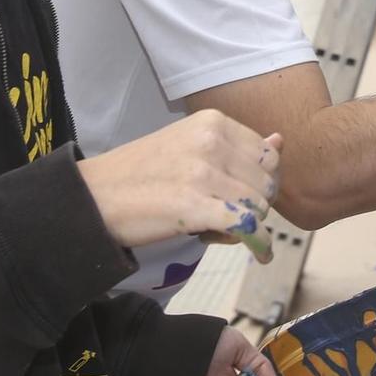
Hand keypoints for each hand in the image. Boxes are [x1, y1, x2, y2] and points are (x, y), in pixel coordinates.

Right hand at [77, 111, 282, 261]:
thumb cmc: (141, 174)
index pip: (267, 156)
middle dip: (255, 206)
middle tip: (227, 219)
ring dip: (249, 226)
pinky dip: (259, 244)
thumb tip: (281, 140)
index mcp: (213, 122)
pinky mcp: (195, 205)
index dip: (259, 183)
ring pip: (259, 206)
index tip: (240, 198)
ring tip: (218, 230)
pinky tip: (259, 253)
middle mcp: (212, 140)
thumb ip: (236, 147)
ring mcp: (203, 172)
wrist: (94, 196)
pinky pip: (247, 227)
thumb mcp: (189, 145)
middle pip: (266, 183)